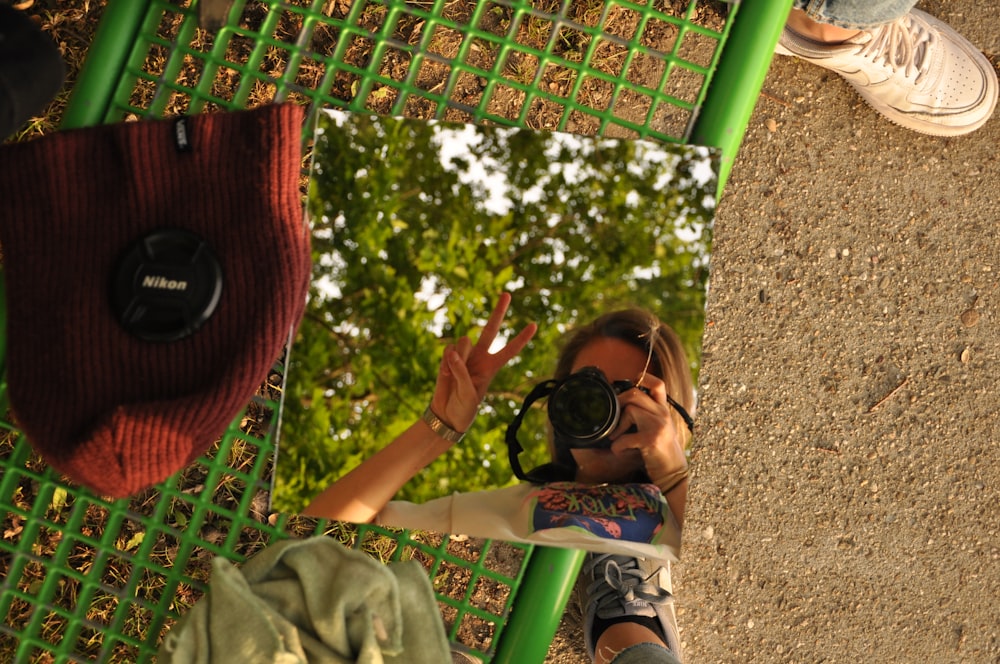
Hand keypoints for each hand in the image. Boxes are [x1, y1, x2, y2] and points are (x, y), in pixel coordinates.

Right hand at [429, 293, 536, 434]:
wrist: (446, 414)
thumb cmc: (464, 408)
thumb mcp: (468, 394)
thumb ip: (462, 371)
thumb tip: (452, 352)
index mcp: (492, 367)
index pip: (510, 350)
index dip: (521, 338)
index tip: (534, 325)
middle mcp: (481, 357)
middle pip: (491, 329)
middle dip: (498, 312)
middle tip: (507, 293)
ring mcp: (465, 355)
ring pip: (463, 342)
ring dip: (458, 358)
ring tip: (453, 376)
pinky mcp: (448, 357)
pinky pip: (448, 350)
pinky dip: (445, 363)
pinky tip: (445, 375)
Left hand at [607, 374, 688, 487]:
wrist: (674, 472)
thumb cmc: (662, 450)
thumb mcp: (660, 427)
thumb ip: (648, 414)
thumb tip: (624, 404)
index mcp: (663, 410)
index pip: (658, 384)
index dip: (644, 378)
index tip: (632, 382)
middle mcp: (663, 414)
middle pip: (635, 393)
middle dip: (618, 403)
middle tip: (613, 416)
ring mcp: (658, 426)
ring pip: (629, 411)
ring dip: (617, 426)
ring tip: (616, 438)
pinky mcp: (651, 440)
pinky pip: (624, 438)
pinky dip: (617, 446)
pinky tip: (619, 452)